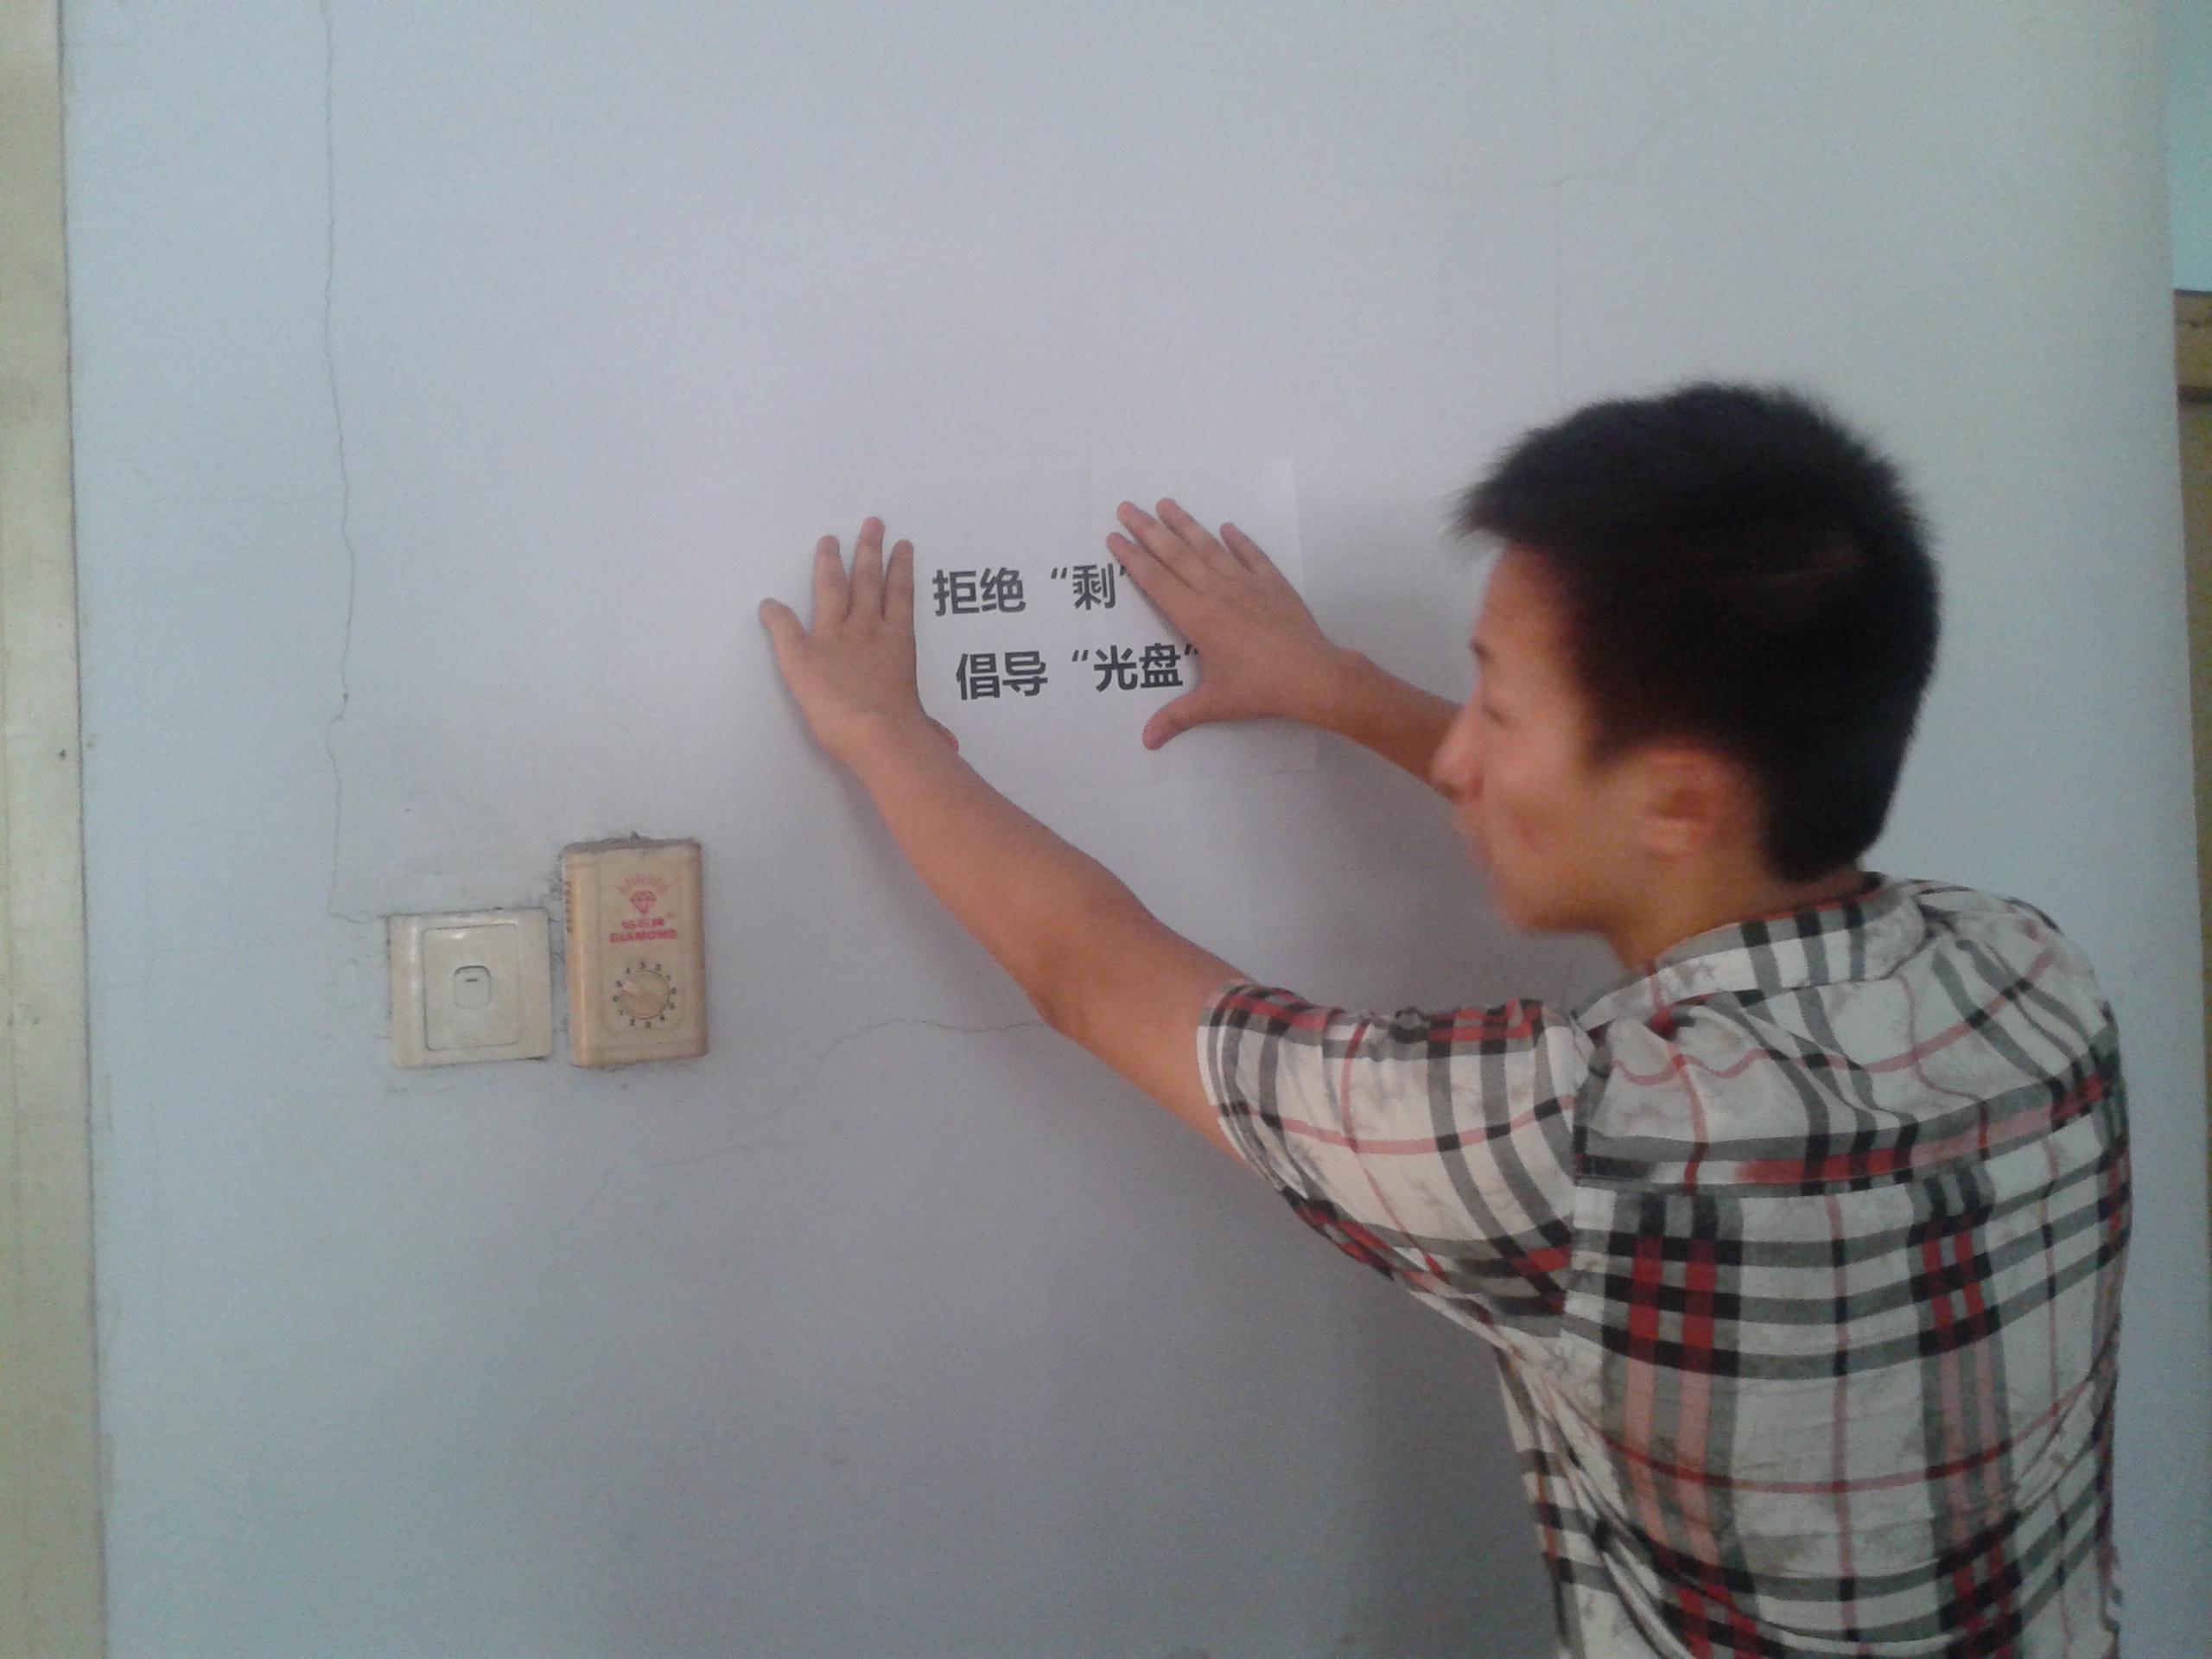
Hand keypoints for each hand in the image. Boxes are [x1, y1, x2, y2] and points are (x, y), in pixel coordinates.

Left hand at [760, 518, 956, 768]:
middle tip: (871, 523)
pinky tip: (768, 604)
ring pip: (832, 588)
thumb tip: (948, 747)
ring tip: (830, 539)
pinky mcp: (803, 654)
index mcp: (898, 642)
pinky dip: (775, 615)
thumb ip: (930, 731)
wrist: (877, 733)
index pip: (902, 595)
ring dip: (829, 561)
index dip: (902, 569)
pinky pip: (784, 628)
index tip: (903, 547)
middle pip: (868, 579)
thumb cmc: (906, 732)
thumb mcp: (924, 728)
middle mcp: (868, 629)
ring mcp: (835, 637)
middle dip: (869, 549)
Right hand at [1109, 499, 1350, 748]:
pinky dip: (1239, 541)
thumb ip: (1177, 717)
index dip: (1133, 559)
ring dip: (1186, 525)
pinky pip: (1252, 557)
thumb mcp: (1214, 705)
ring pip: (1210, 548)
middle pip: (1176, 555)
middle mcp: (1217, 593)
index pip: (1156, 582)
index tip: (1115, 538)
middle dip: (1149, 530)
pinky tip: (1228, 527)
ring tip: (1166, 503)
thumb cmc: (1259, 690)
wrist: (1312, 676)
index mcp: (1197, 618)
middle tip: (1126, 507)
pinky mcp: (1273, 585)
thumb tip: (1146, 740)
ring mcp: (1247, 585)